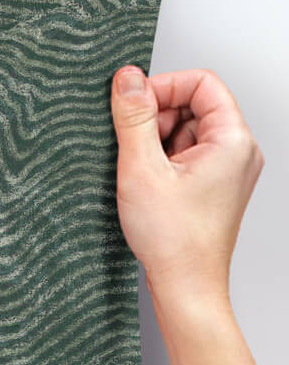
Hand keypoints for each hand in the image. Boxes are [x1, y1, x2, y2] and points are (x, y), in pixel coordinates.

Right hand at [110, 64, 263, 306]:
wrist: (185, 286)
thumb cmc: (173, 240)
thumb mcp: (141, 169)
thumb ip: (133, 118)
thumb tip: (126, 78)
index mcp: (232, 140)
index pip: (201, 83)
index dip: (163, 87)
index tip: (131, 104)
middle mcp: (237, 152)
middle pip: (194, 106)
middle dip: (156, 117)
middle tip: (131, 145)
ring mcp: (227, 171)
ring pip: (186, 132)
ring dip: (155, 142)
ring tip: (140, 173)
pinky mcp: (212, 187)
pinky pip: (185, 156)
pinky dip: (161, 162)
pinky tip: (146, 185)